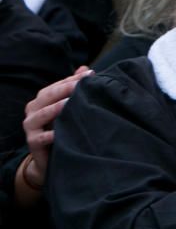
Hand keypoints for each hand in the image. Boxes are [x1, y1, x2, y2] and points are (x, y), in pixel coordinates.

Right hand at [22, 66, 91, 186]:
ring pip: (42, 114)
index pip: (57, 86)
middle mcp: (33, 110)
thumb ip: (74, 90)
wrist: (50, 159)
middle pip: (48, 96)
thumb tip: (86, 69)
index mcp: (42, 100)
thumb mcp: (68, 110)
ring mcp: (30, 126)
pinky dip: (50, 135)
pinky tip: (59, 133)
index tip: (92, 74)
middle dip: (65, 89)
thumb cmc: (61, 130)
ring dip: (56, 108)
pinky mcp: (32, 142)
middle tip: (82, 84)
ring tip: (70, 102)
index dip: (73, 79)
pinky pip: (40, 138)